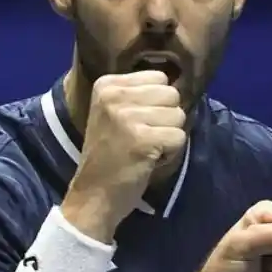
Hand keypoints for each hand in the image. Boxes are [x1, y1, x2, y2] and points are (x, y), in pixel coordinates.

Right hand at [61, 71, 185, 241]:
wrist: (93, 195)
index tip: (137, 123)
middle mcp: (114, 96)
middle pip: (172, 94)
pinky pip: (179, 137)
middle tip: (144, 138)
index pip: (159, 77)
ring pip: (178, 116)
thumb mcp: (113, 113)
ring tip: (145, 149)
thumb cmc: (108, 156)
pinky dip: (171, 153)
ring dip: (168, 136)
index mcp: (106, 84)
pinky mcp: (142, 139)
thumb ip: (139, 96)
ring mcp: (127, 116)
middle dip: (166, 119)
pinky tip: (149, 160)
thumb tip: (178, 88)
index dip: (157, 103)